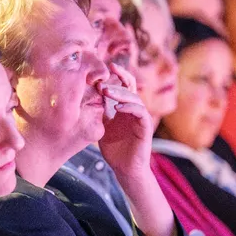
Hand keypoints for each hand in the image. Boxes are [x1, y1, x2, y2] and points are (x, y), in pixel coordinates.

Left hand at [98, 62, 153, 178]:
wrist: (124, 169)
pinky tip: (117, 107)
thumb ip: (100, 111)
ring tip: (106, 91)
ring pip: (134, 98)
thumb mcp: (102, 126)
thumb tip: (90, 94)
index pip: (124, 86)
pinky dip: (130, 107)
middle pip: (131, 88)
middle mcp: (134, 110)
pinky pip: (140, 112)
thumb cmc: (114, 150)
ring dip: (120, 93)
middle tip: (105, 78)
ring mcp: (141, 117)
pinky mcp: (146, 127)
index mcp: (125, 108)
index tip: (108, 66)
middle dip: (118, 80)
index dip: (119, 75)